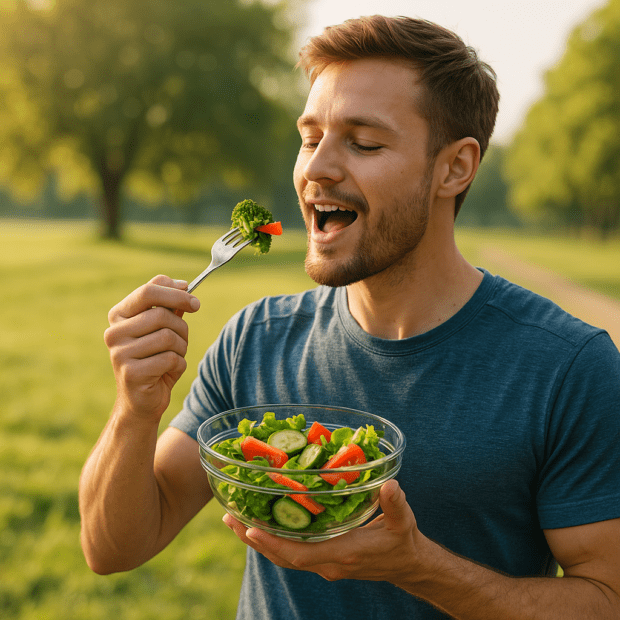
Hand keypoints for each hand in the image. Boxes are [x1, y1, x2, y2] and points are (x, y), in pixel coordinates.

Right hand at [104, 275, 200, 421]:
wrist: (142, 401)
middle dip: (181, 327)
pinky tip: (168, 372)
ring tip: (173, 357)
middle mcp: (114, 332)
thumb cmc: (155, 359)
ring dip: (181, 348)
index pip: (148, 291)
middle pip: (162, 314)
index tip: (195, 303)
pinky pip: (170, 358)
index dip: (176, 293)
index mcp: (119, 315)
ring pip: (168, 337)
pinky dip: (178, 365)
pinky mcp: (131, 373)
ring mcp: (120, 353)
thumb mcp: (163, 329)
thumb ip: (170, 306)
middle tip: (182, 340)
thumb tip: (183, 285)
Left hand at [223, 479, 419, 582]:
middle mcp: (327, 562)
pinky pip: (290, 550)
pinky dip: (271, 538)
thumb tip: (390, 485)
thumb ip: (395, 504)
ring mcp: (322, 562)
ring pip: (282, 555)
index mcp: (343, 554)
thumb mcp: (402, 521)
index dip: (274, 544)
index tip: (251, 529)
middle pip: (281, 556)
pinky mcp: (321, 557)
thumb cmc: (402, 541)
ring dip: (257, 539)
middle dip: (254, 538)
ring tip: (233, 518)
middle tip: (229, 517)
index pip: (301, 554)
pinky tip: (258, 522)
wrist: (406, 565)